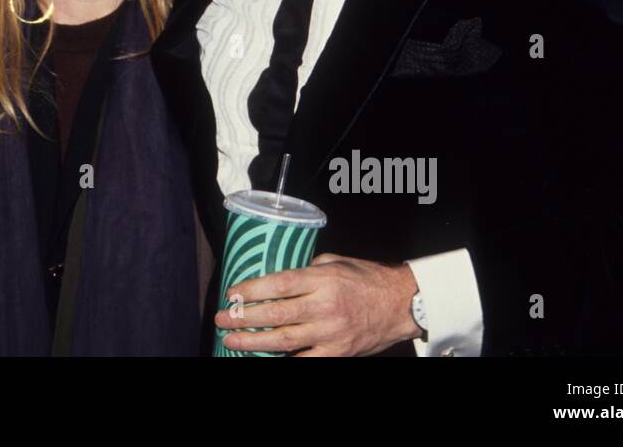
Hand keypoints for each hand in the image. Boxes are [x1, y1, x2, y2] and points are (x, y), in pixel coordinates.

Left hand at [212, 253, 421, 355]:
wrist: (402, 304)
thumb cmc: (367, 278)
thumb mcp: (335, 262)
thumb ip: (307, 269)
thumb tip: (278, 276)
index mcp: (323, 280)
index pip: (279, 284)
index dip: (251, 290)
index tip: (231, 292)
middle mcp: (325, 307)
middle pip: (276, 314)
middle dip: (243, 318)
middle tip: (220, 318)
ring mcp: (331, 333)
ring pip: (284, 341)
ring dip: (254, 341)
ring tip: (231, 340)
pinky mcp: (337, 353)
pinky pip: (304, 360)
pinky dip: (283, 359)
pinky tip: (262, 357)